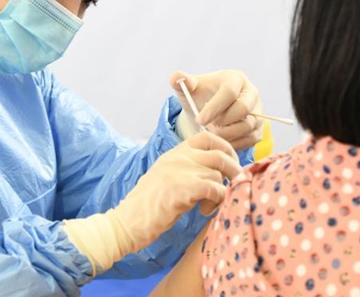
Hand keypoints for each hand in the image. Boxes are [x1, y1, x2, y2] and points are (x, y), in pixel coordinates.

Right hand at [62, 132, 241, 273]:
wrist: (126, 222)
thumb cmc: (147, 206)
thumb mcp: (166, 177)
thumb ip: (186, 168)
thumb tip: (215, 170)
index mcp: (174, 153)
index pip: (206, 136)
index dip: (224, 147)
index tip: (230, 163)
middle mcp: (178, 157)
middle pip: (219, 153)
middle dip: (233, 170)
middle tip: (232, 185)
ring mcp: (180, 171)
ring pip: (218, 174)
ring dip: (221, 191)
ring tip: (209, 205)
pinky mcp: (183, 188)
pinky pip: (215, 188)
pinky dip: (217, 200)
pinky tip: (204, 210)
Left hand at [170, 70, 263, 149]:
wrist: (210, 111)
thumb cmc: (200, 96)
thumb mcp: (189, 89)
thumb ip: (182, 81)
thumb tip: (176, 77)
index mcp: (235, 78)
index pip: (229, 92)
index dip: (215, 107)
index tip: (200, 120)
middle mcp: (251, 93)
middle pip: (244, 108)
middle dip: (223, 122)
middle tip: (207, 129)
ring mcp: (258, 111)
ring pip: (249, 125)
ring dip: (228, 134)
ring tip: (212, 134)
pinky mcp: (259, 128)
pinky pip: (251, 139)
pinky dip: (235, 144)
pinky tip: (220, 143)